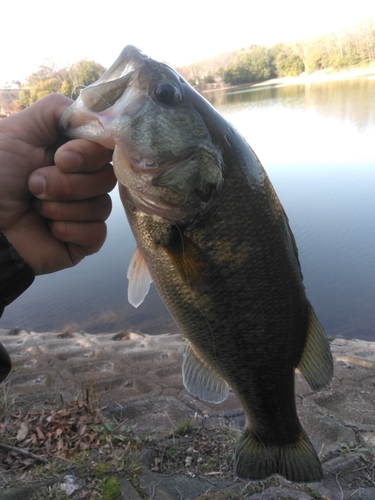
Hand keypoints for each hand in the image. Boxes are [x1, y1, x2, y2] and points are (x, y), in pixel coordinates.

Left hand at [0, 93, 115, 274]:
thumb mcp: (20, 129)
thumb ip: (58, 111)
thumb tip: (101, 118)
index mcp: (74, 153)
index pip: (107, 149)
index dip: (88, 154)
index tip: (60, 158)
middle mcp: (85, 180)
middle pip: (107, 178)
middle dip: (67, 184)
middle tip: (34, 186)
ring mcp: (87, 211)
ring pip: (102, 206)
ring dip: (61, 208)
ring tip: (35, 208)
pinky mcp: (86, 239)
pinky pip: (97, 232)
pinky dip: (69, 230)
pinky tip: (48, 229)